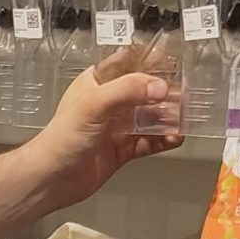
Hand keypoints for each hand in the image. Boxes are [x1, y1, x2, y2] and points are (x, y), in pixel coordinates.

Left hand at [19, 47, 183, 208]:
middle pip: (144, 91)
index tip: (175, 60)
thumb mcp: (94, 103)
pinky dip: (163, 140)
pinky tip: (174, 138)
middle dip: (165, 93)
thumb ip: (127, 90)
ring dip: (168, 117)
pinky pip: (149, 141)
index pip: (128, 64)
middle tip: (186, 94)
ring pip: (150, 117)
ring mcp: (116, 127)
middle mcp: (108, 103)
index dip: (151, 61)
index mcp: (97, 83)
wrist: (53, 178)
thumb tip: (159, 86)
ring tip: (184, 118)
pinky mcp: (122, 149)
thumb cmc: (63, 137)